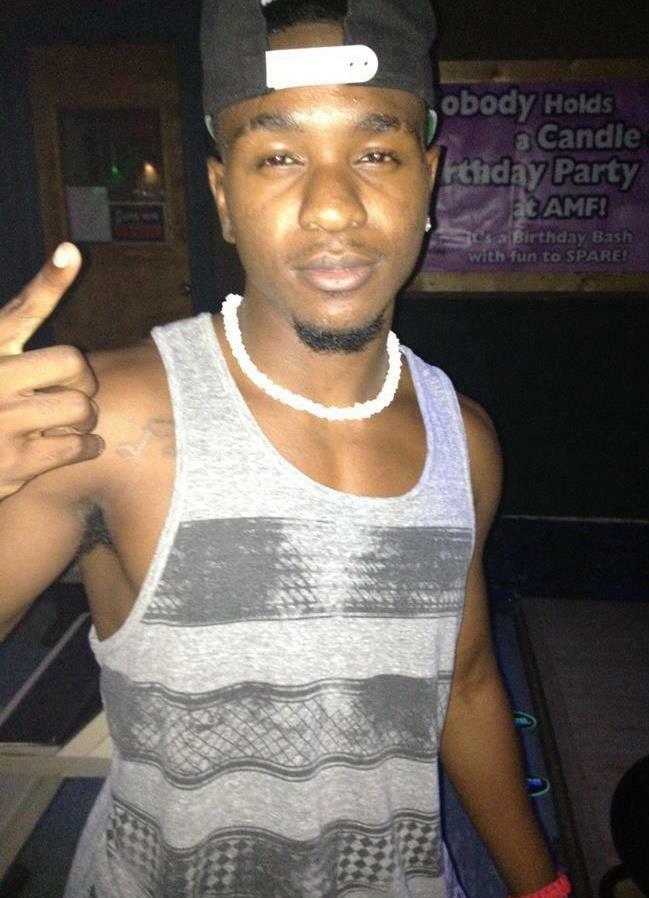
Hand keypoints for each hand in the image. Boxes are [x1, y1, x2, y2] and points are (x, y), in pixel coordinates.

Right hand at [0, 243, 103, 499]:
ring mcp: (0, 423)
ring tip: (71, 420)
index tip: (71, 253)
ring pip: (81, 408)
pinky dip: (88, 446)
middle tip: (74, 390)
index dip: (50, 281)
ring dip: (86, 417)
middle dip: (84, 380)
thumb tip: (70, 251)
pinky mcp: (13, 464)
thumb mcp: (1, 355)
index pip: (23, 310)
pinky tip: (81, 444)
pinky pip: (77, 447)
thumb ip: (26, 322)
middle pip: (73, 363)